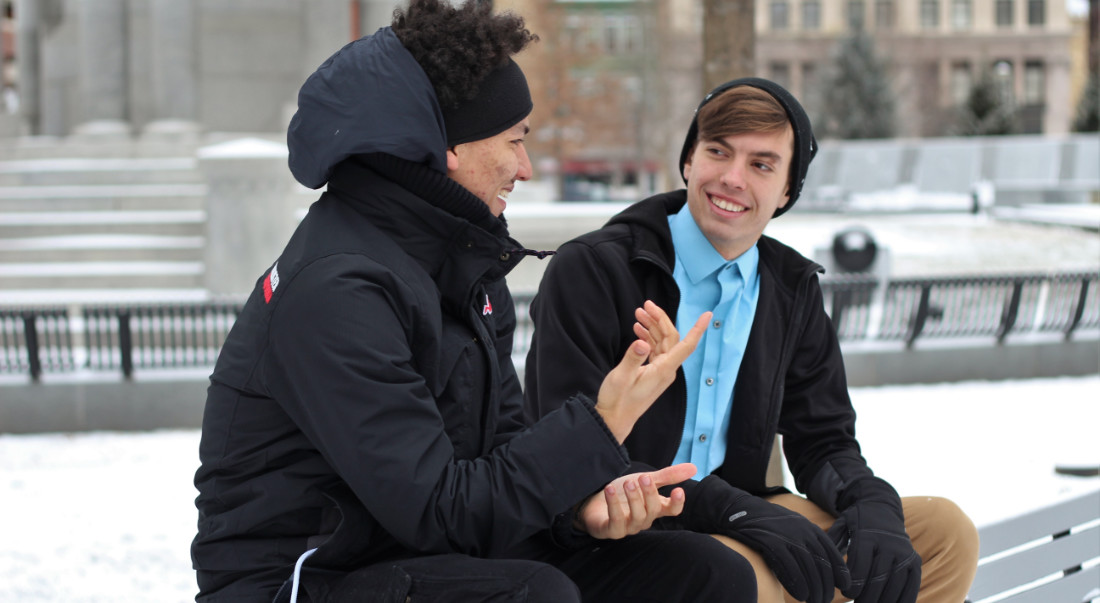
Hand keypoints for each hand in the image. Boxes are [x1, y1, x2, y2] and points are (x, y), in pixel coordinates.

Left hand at [576, 463, 696, 539]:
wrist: (594, 502)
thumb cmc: (623, 493)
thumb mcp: (644, 481)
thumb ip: (667, 476)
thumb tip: (694, 467)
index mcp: (654, 508)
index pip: (672, 510)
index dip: (677, 503)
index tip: (679, 490)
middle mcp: (644, 520)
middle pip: (653, 510)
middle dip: (649, 494)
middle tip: (643, 478)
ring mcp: (628, 527)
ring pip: (637, 517)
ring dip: (634, 499)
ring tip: (628, 482)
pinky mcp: (611, 531)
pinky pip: (615, 521)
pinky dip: (613, 505)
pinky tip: (609, 490)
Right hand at [596, 301, 710, 442]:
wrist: (614, 418)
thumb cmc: (617, 400)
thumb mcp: (621, 377)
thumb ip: (632, 358)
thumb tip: (642, 341)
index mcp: (664, 370)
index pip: (686, 345)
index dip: (698, 329)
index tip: (707, 314)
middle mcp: (666, 370)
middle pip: (671, 338)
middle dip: (660, 319)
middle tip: (645, 305)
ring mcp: (660, 371)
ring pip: (662, 342)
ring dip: (652, 326)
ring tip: (638, 313)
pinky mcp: (653, 372)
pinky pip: (656, 350)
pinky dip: (648, 337)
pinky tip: (638, 329)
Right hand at [719, 493, 850, 602]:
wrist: (740, 509)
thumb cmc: (767, 525)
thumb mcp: (792, 528)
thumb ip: (807, 543)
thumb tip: (822, 566)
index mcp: (809, 528)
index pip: (831, 553)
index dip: (841, 572)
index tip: (845, 588)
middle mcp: (801, 531)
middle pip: (821, 563)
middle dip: (826, 585)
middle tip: (824, 601)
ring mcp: (786, 536)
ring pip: (808, 567)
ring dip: (814, 588)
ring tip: (814, 602)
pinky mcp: (771, 542)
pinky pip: (789, 566)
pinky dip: (797, 583)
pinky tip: (801, 596)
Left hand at [827, 500, 919, 602]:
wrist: (882, 507)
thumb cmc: (856, 522)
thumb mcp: (841, 524)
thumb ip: (832, 543)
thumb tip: (824, 566)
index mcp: (867, 536)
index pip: (860, 567)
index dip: (853, 585)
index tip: (846, 593)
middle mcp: (889, 544)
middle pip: (878, 579)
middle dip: (866, 598)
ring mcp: (904, 554)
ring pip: (895, 585)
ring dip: (883, 601)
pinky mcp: (915, 561)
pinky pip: (912, 586)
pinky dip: (903, 600)